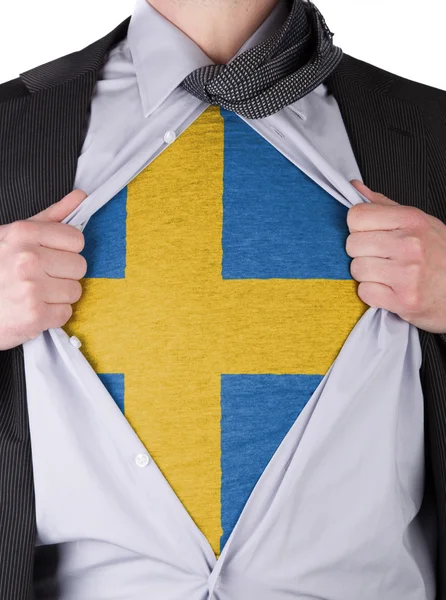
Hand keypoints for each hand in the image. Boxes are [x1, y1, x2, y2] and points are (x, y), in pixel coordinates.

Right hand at [0, 190, 87, 349]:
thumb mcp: (15, 236)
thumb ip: (51, 217)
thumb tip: (80, 196)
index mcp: (23, 233)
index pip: (76, 239)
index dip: (66, 250)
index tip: (51, 256)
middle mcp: (27, 258)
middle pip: (79, 266)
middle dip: (63, 274)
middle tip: (41, 278)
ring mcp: (31, 288)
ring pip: (75, 291)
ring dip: (59, 296)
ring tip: (36, 294)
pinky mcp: (34, 315)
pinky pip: (66, 313)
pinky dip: (52, 315)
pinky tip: (34, 309)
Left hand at [346, 180, 445, 332]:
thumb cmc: (440, 256)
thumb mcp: (419, 222)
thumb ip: (383, 206)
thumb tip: (354, 187)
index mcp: (412, 220)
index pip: (357, 216)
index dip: (357, 227)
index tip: (369, 234)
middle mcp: (410, 244)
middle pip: (352, 244)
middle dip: (361, 252)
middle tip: (381, 257)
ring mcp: (408, 273)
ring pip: (357, 269)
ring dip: (367, 275)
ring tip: (387, 274)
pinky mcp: (404, 300)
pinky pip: (365, 293)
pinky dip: (373, 294)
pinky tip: (390, 289)